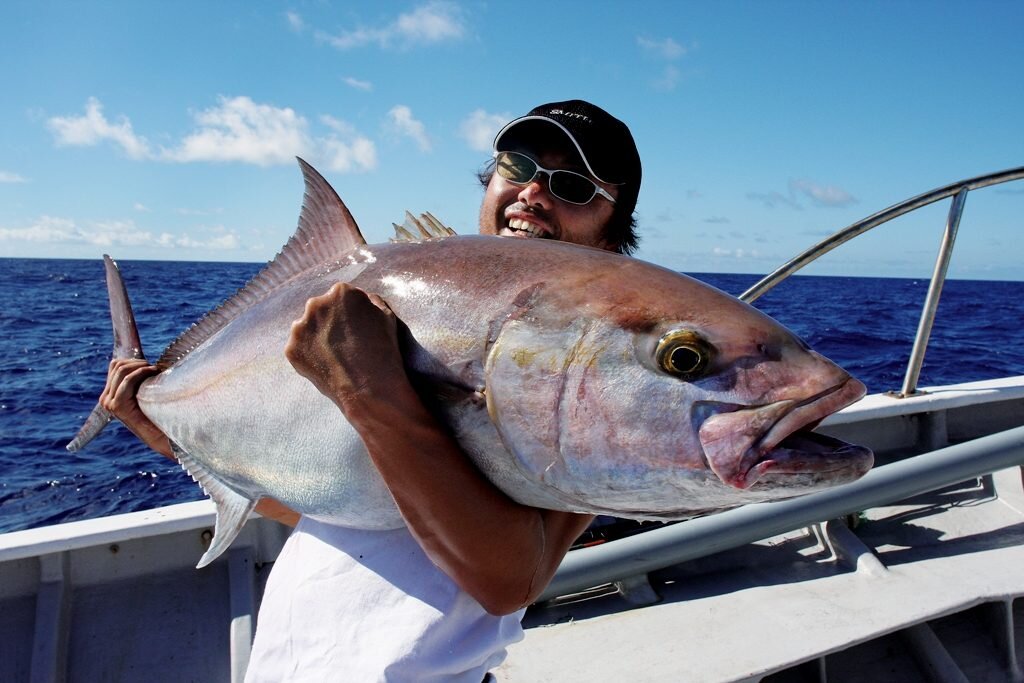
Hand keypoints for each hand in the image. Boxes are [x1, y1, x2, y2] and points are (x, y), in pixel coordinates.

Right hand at [100, 358, 171, 456]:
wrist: (160, 434)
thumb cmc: (157, 412)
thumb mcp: (143, 391)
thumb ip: (138, 378)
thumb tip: (142, 360)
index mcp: (109, 394)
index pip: (115, 365)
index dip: (132, 359)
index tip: (148, 363)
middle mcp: (106, 398)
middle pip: (118, 365)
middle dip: (138, 362)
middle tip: (154, 367)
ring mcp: (109, 402)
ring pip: (122, 370)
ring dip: (140, 366)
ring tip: (155, 370)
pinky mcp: (118, 405)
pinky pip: (128, 380)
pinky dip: (141, 373)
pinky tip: (153, 372)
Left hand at [285, 283, 405, 412]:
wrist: (370, 387)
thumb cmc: (384, 350)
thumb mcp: (387, 316)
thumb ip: (372, 301)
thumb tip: (364, 299)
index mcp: (341, 292)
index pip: (340, 296)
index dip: (348, 312)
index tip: (354, 326)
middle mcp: (316, 304)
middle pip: (319, 309)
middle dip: (328, 321)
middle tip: (342, 342)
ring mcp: (300, 327)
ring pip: (305, 327)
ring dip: (315, 336)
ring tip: (333, 355)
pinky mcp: (292, 349)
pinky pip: (299, 348)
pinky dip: (308, 355)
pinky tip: (325, 364)